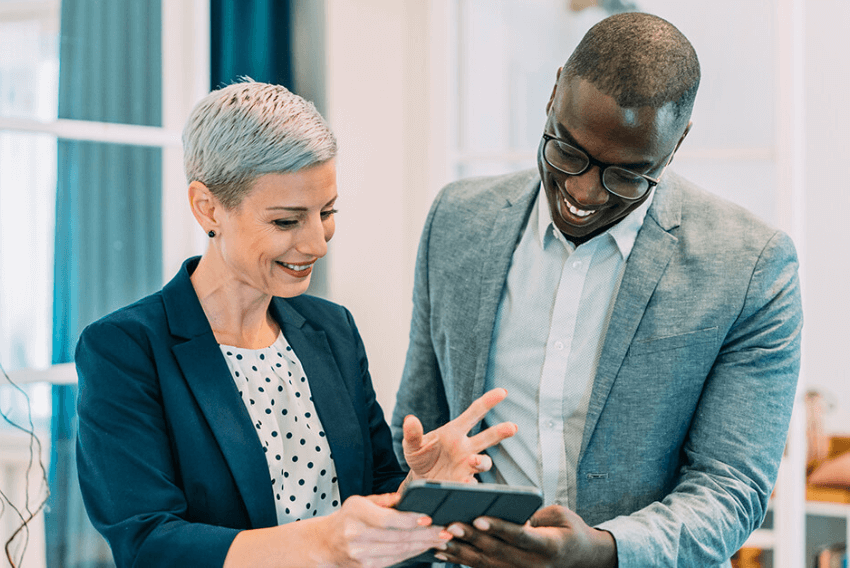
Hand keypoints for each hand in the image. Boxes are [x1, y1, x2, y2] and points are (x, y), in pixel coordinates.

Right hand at [322, 492, 448, 567]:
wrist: (324, 544)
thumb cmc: (347, 519)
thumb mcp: (360, 501)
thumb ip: (384, 500)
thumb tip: (406, 497)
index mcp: (356, 513)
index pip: (387, 520)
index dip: (410, 521)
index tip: (428, 519)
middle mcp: (357, 535)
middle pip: (398, 537)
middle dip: (425, 535)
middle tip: (445, 531)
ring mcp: (362, 554)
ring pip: (399, 551)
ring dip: (423, 546)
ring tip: (441, 540)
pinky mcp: (367, 567)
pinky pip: (395, 560)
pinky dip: (412, 554)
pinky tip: (424, 548)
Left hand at [403, 388, 516, 482]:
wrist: (418, 480)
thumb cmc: (420, 456)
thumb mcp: (412, 444)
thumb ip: (413, 433)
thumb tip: (410, 420)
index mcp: (455, 431)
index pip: (474, 413)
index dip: (488, 402)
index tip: (502, 392)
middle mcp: (465, 447)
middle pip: (487, 437)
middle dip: (501, 432)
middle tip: (512, 427)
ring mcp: (466, 466)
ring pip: (483, 462)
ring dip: (482, 461)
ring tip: (474, 461)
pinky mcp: (462, 482)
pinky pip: (471, 484)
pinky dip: (469, 484)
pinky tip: (465, 484)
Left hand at [435, 505, 617, 567]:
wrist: (583, 558)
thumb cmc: (570, 530)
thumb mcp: (559, 516)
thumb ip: (533, 515)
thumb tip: (504, 513)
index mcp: (549, 547)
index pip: (520, 537)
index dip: (498, 528)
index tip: (478, 518)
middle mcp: (534, 566)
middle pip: (497, 552)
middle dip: (471, 538)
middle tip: (449, 525)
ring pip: (486, 564)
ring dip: (460, 552)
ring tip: (438, 539)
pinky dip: (461, 560)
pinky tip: (443, 552)